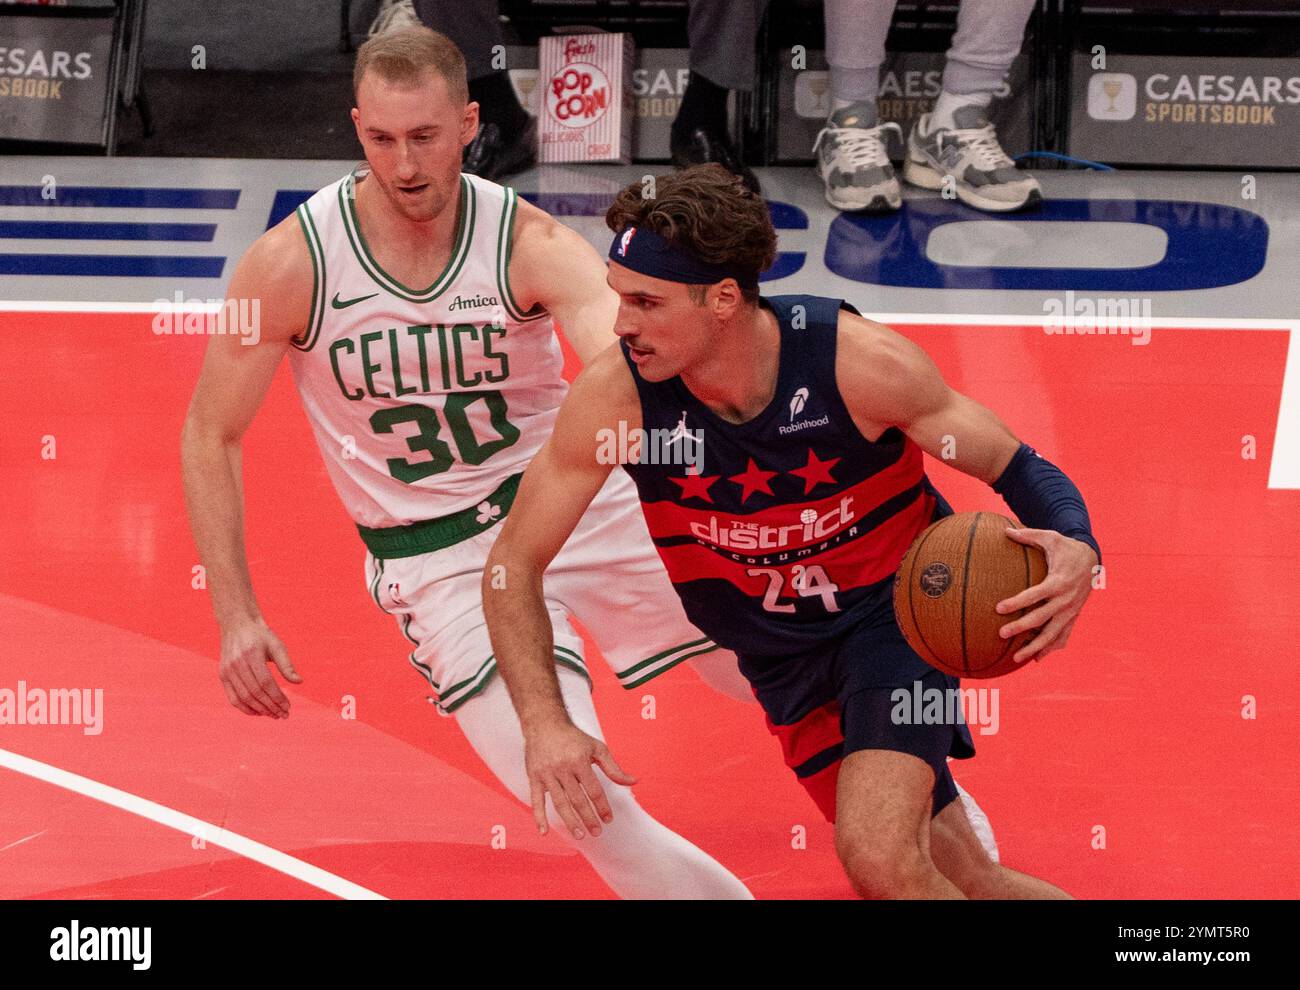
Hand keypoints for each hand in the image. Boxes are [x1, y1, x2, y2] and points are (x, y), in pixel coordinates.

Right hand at [218, 619, 302, 717]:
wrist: (237, 624)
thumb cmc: (261, 636)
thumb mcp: (277, 645)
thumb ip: (287, 664)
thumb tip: (299, 682)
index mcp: (252, 655)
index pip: (266, 683)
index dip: (277, 697)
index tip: (288, 707)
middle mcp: (237, 664)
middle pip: (255, 693)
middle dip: (271, 707)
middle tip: (284, 715)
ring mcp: (227, 671)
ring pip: (243, 698)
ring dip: (260, 710)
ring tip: (274, 715)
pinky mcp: (222, 675)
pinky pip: (233, 698)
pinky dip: (245, 709)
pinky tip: (258, 713)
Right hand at [524, 721, 635, 838]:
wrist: (544, 723)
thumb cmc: (573, 737)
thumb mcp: (597, 748)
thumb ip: (613, 768)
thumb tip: (634, 781)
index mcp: (580, 761)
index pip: (594, 790)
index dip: (602, 807)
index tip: (608, 819)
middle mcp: (563, 768)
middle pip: (578, 799)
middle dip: (588, 818)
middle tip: (596, 832)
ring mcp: (547, 774)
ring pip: (559, 803)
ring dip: (570, 821)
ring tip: (579, 835)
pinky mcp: (534, 777)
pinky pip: (536, 800)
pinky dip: (539, 817)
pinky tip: (544, 832)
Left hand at [995, 527, 1096, 663]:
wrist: (1093, 558)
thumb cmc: (1066, 548)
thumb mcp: (1050, 537)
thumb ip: (1028, 535)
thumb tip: (1005, 530)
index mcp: (1058, 582)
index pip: (1034, 595)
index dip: (1017, 602)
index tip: (998, 608)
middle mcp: (1066, 600)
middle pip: (1041, 618)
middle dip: (1021, 628)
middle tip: (1001, 634)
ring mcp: (1070, 611)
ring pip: (1052, 634)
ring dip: (1035, 647)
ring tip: (1016, 658)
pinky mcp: (1073, 616)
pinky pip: (1062, 635)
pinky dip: (1050, 648)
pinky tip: (1036, 659)